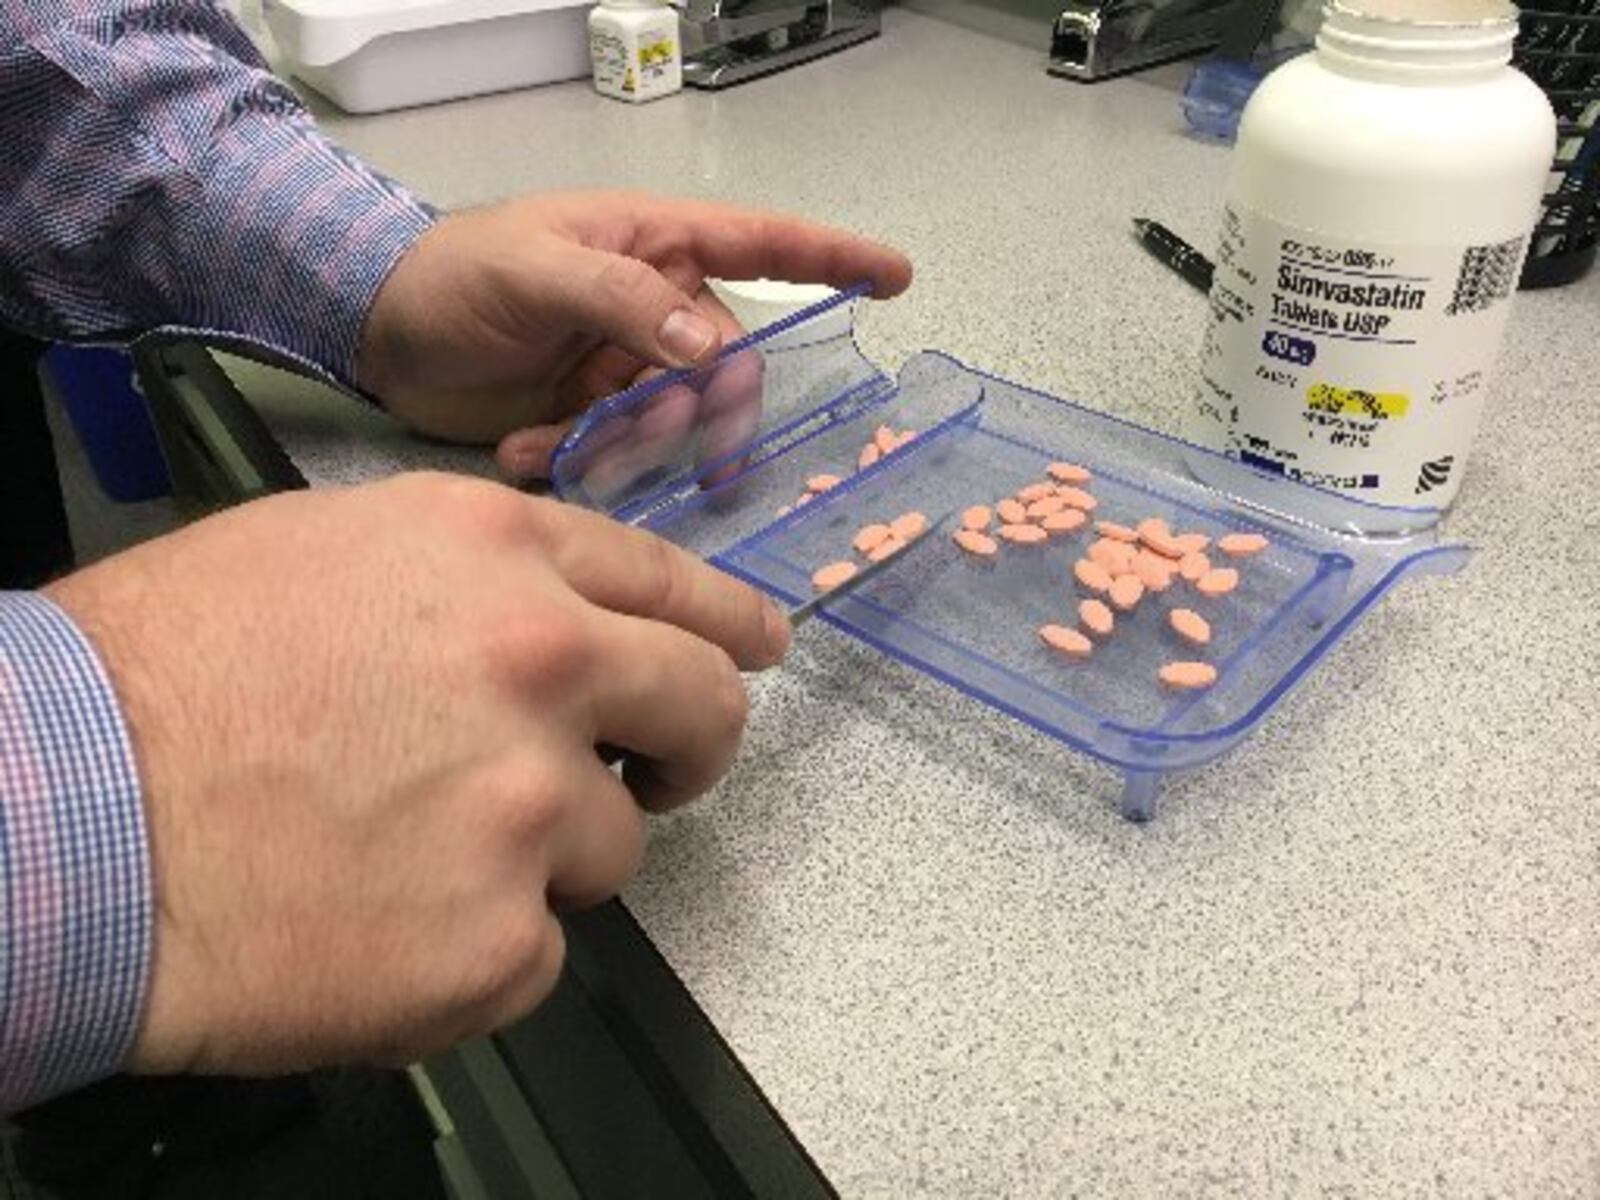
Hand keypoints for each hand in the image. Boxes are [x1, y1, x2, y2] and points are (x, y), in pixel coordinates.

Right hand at [45, 474, 789, 1073]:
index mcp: (499, 556)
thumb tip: (559, 620)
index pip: (672, 584)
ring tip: (414, 850)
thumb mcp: (327, 554)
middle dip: (691, 745)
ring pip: (614, 845)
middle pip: (702, 707)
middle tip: (657, 773)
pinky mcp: (497, 941)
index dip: (726, 622)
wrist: (64, 815)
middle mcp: (541, 664)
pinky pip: (538, 948)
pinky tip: (383, 918)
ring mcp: (529, 807)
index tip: (759, 646)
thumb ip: (472, 582)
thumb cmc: (164, 678)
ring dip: (543, 855)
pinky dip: (480, 943)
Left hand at [355, 191, 911, 479]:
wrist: (371, 332)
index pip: (759, 243)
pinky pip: (622, 455)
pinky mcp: (592, 418)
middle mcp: (651, 306)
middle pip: (724, 369)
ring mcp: (624, 366)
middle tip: (638, 437)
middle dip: (692, 414)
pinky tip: (528, 452)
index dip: (831, 256)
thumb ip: (619, 298)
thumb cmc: (449, 274)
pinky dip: (581, 464)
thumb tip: (703, 342)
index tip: (894, 276)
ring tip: (558, 446)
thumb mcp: (531, 268)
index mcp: (650, 245)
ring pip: (677, 425)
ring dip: (626, 447)